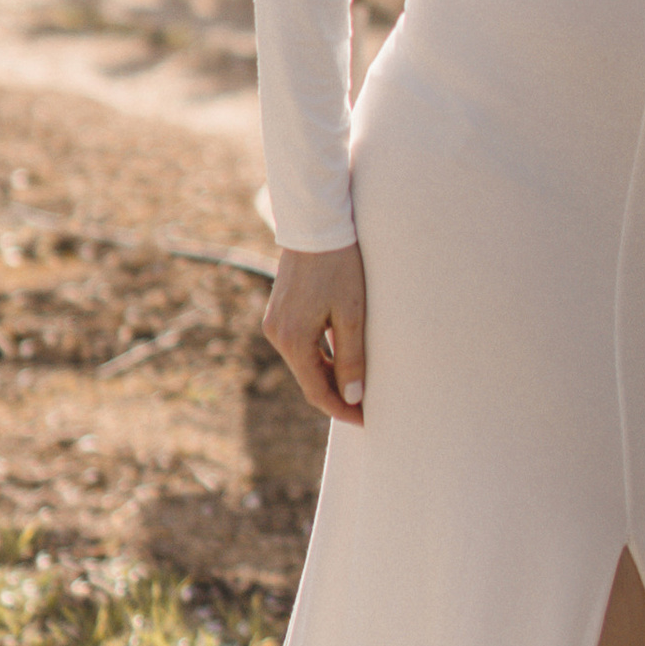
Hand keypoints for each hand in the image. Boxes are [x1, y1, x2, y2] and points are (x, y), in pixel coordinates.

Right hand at [263, 243, 365, 423]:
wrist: (316, 225)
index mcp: (293, 340)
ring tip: (360, 385)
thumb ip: (352, 358)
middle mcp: (277, 335)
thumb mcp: (351, 314)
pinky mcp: (280, 312)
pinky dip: (321, 357)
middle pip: (309, 379)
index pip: (317, 391)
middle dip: (337, 395)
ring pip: (305, 363)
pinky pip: (301, 346)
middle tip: (368, 407)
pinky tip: (342, 358)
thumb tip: (353, 398)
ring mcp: (276, 323)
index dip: (342, 409)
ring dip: (330, 376)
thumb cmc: (339, 266)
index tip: (366, 420)